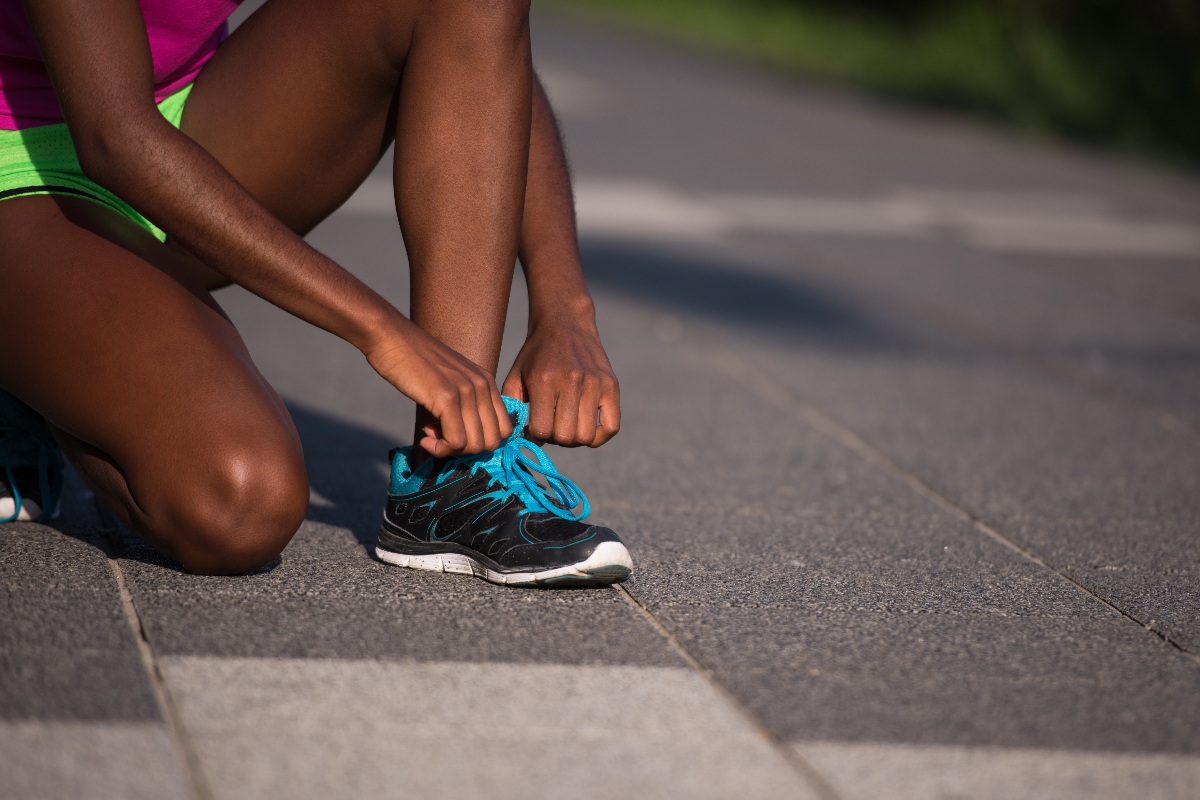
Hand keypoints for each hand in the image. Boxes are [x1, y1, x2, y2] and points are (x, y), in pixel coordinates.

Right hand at [363, 318, 510, 456]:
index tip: (455, 435)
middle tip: (441, 437)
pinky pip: (455, 441)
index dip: (480, 441)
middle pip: (492, 441)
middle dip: (466, 451)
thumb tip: (463, 440)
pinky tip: (425, 438)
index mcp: (486, 381)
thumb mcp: (449, 379)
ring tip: (430, 434)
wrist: (390, 338)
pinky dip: (439, 449)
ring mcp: (467, 391)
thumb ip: (463, 403)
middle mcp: (482, 385)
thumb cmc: (413, 361)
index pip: (504, 428)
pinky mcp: (447, 398)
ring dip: (450, 450)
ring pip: (474, 445)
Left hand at [501, 316, 619, 446]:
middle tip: (551, 426)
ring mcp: (595, 383)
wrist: (565, 324)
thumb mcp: (515, 376)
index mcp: (544, 380)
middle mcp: (572, 381)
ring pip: (586, 436)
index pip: (542, 430)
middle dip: (555, 438)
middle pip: (565, 437)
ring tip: (567, 425)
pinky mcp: (611, 386)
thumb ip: (511, 407)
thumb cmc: (536, 355)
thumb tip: (516, 438)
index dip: (534, 436)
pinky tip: (586, 428)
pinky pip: (611, 428)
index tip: (533, 428)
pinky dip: (598, 437)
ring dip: (574, 439)